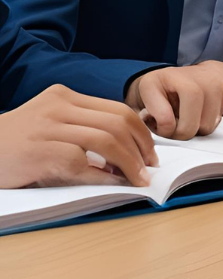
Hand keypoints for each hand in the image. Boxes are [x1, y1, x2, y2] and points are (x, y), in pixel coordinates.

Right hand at [0, 84, 157, 187]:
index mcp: (64, 96)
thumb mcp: (49, 124)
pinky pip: (82, 162)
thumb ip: (82, 128)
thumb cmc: (16, 145)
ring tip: (137, 177)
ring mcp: (50, 128)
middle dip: (140, 146)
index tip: (149, 150)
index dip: (140, 131)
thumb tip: (126, 153)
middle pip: (117, 122)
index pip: (115, 109)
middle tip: (149, 166)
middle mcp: (59, 106)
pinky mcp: (41, 152)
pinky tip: (113, 183)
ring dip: (129, 162)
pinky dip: (103, 174)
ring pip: (106, 140)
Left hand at [125, 63, 222, 139]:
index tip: (156, 124)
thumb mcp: (140, 103)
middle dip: (180, 133)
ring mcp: (211, 81)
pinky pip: (216, 122)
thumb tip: (161, 128)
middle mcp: (193, 75)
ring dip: (193, 130)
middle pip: (191, 125)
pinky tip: (195, 115)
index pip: (166, 120)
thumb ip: (145, 119)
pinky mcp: (222, 90)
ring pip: (206, 126)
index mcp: (165, 77)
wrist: (175, 75)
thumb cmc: (156, 92)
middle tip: (172, 126)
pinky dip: (204, 125)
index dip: (162, 131)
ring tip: (184, 119)